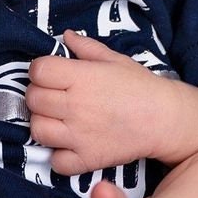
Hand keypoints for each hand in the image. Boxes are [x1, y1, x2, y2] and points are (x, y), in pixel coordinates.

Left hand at [25, 30, 181, 174]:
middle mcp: (76, 106)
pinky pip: (56, 162)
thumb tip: (65, 36)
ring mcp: (79, 136)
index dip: (41, 70)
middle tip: (54, 96)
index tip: (51, 74)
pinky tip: (68, 144)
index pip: (38, 70)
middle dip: (39, 95)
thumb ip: (86, 47)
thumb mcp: (114, 59)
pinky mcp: (86, 159)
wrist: (164, 118)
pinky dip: (58, 155)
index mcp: (81, 77)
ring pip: (37, 130)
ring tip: (57, 119)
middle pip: (33, 99)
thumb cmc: (139, 85)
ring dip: (43, 123)